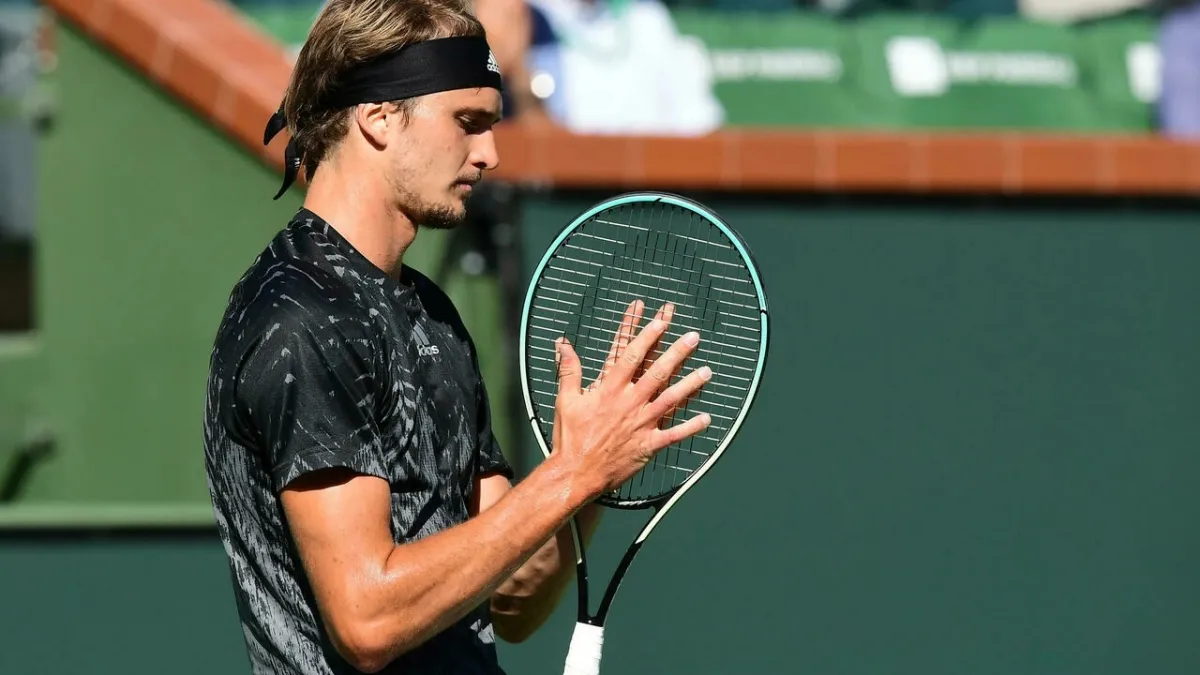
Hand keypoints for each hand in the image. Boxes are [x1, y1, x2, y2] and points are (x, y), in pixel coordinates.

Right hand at [550, 299, 712, 498]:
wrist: (576, 473)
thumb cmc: (570, 437)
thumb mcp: (565, 399)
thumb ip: (569, 369)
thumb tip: (563, 344)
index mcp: (609, 390)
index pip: (631, 356)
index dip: (647, 336)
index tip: (660, 321)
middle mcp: (629, 403)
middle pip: (657, 372)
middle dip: (677, 352)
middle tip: (693, 337)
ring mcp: (641, 424)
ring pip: (671, 399)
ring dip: (691, 384)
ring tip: (707, 371)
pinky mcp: (649, 445)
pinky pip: (674, 434)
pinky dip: (691, 427)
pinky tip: (707, 418)